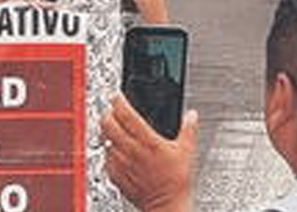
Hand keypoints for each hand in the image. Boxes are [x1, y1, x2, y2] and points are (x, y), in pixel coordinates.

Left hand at [101, 92, 197, 211]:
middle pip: (108, 123)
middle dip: (108, 113)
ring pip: (105, 139)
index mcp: (148, 141)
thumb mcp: (187, 152)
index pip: (125, 113)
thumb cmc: (176, 182)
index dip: (118, 100)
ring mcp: (121, 163)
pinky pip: (106, 158)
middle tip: (112, 110)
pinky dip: (109, 151)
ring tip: (115, 129)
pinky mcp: (115, 175)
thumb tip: (192, 115)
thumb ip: (188, 130)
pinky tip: (117, 151)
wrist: (167, 206)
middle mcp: (131, 151)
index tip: (118, 95)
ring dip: (108, 132)